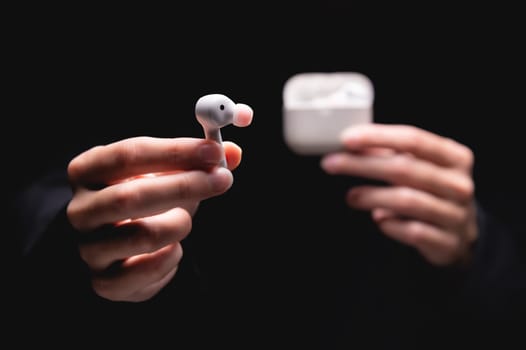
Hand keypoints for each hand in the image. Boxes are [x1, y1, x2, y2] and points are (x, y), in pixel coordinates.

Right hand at [67, 105, 252, 301]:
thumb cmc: (147, 198)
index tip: (214, 152)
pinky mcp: (105, 282)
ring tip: (185, 219)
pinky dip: (171, 257)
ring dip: (178, 224)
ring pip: (141, 236)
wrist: (120, 243)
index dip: (175, 152)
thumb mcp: (166, 172)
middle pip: (129, 196)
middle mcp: (80, 210)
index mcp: (88, 170)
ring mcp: (89, 248)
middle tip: (222, 180)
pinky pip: (146, 271)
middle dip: (184, 187)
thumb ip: (198, 162)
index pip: (128, 155)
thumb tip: (234, 153)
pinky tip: (175, 247)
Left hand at [321, 124, 476, 265]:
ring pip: (407, 201)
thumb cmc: (433, 192)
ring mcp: (456, 215)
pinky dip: (390, 224)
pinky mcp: (447, 242)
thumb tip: (352, 144)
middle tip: (331, 164)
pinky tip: (378, 219)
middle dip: (362, 165)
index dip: (377, 137)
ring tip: (351, 196)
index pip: (414, 139)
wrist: (461, 236)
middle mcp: (459, 184)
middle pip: (405, 168)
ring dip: (372, 196)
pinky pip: (412, 231)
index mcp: (455, 157)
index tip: (346, 139)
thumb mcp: (420, 167)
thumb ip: (391, 154)